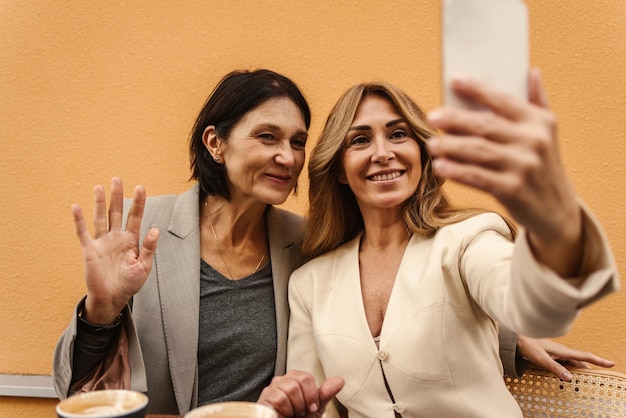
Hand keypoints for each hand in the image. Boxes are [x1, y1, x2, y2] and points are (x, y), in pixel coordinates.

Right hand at [73, 177, 158, 323]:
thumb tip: (155, 229)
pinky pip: (83, 233)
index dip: (138, 202)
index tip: (140, 188)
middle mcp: (116, 237)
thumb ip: (148, 248)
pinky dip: (79, 221)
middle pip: (117, 212)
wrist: (112, 298)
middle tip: (117, 179)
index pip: (135, 216)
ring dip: (100, 203)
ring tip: (99, 187)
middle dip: (117, 196)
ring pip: (101, 218)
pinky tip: (76, 207)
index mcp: (131, 240)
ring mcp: (102, 242)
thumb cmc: (130, 283)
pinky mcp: (90, 250)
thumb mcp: (144, 266)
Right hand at [258, 370, 343, 417]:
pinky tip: (284, 414)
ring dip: (295, 406)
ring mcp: (272, 388)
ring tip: (292, 413)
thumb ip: (325, 394)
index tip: (311, 407)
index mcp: (295, 379)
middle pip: (299, 381)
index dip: (312, 394)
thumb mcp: (315, 408)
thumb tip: (339, 380)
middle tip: (301, 411)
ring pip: (290, 388)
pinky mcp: (265, 397)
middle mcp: (283, 380)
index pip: (307, 377)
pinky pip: (280, 398)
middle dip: (304, 400)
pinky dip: (286, 410)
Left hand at [426, 69, 582, 276]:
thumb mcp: (548, 132)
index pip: (503, 101)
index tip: (454, 80)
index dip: (478, 90)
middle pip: (486, 126)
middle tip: (432, 116)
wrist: (556, 209)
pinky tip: (440, 166)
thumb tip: (531, 71)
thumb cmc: (544, 164)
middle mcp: (533, 141)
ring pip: (478, 151)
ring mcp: (523, 166)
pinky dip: (457, 171)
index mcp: (539, 121)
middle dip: (456, 119)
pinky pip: (478, 177)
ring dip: (451, 146)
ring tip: (431, 144)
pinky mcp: (512, 190)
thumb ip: (538, 101)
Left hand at [517, 336, 614, 381]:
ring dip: (580, 370)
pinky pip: (566, 362)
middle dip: (590, 368)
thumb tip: (570, 378)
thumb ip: (555, 368)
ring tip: (586, 379)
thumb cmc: (528, 345)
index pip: (584, 356)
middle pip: (580, 361)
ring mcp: (557, 352)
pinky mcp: (552, 353)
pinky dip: (570, 368)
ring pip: (573, 362)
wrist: (517, 337)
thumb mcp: (541, 359)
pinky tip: (568, 374)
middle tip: (598, 378)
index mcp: (562, 351)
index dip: (598, 360)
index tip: (611, 364)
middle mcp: (562, 351)